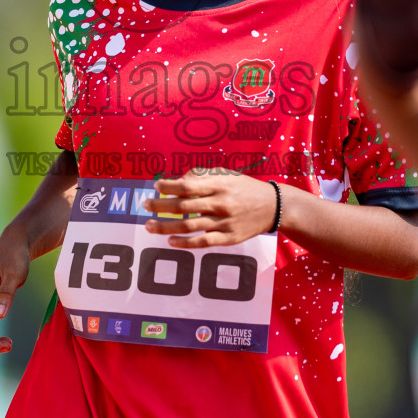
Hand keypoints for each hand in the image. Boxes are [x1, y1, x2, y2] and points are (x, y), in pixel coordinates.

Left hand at [145, 169, 277, 247]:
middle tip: (145, 205)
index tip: (156, 187)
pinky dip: (185, 243)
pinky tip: (170, 241)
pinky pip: (203, 242)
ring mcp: (224, 223)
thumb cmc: (244, 188)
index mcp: (219, 185)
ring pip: (190, 226)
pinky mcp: (229, 238)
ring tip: (149, 225)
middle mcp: (220, 203)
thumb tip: (179, 179)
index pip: (188, 185)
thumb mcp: (227, 175)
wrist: (273, 206)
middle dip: (161, 206)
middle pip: (184, 206)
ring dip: (166, 226)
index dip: (169, 186)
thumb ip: (203, 175)